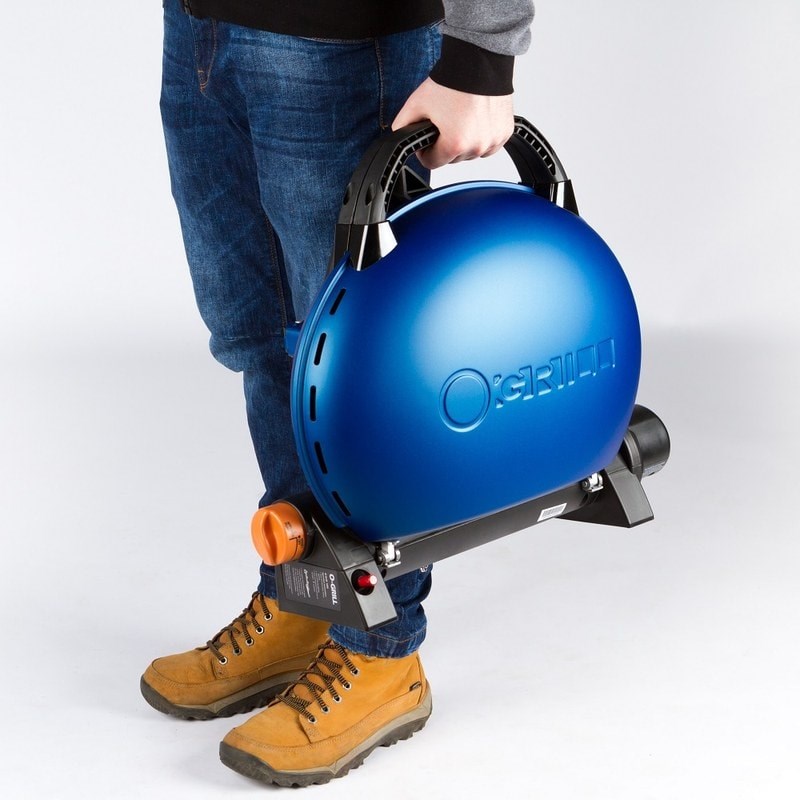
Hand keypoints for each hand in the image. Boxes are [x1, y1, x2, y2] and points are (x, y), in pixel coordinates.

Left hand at [391, 78, 514, 169]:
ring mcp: (493, 141)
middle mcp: (477, 146)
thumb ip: (402, 125)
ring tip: (460, 119)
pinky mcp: (504, 133)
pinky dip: (481, 136)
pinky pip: (488, 145)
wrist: (479, 61)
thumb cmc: (452, 81)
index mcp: (455, 144)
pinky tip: (474, 120)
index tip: (427, 139)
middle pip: (452, 159)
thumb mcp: (416, 104)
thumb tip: (400, 138)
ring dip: (464, 142)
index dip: (425, 151)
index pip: (432, 163)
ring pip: (471, 153)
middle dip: (446, 144)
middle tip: (444, 122)